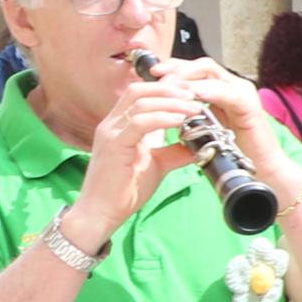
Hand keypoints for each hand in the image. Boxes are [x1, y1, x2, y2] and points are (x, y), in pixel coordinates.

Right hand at [67, 71, 212, 238]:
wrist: (102, 212)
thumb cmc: (125, 190)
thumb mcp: (157, 165)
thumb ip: (175, 151)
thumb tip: (199, 145)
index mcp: (119, 125)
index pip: (139, 94)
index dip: (165, 89)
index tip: (190, 95)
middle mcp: (111, 124)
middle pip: (139, 91)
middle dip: (169, 90)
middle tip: (195, 96)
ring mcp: (110, 132)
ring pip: (140, 103)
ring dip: (171, 102)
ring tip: (194, 108)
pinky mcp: (113, 145)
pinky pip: (139, 123)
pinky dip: (162, 118)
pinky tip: (180, 121)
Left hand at [151, 56, 276, 165]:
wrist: (261, 168)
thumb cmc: (233, 150)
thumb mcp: (206, 125)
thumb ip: (192, 111)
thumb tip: (166, 104)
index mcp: (224, 88)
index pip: (196, 68)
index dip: (174, 66)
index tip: (152, 72)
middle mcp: (234, 85)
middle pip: (202, 65)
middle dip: (177, 69)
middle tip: (158, 77)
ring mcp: (243, 93)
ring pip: (211, 73)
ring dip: (187, 79)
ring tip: (168, 86)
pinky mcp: (250, 106)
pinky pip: (226, 93)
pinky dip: (208, 92)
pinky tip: (192, 97)